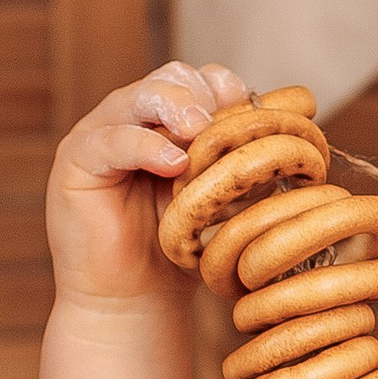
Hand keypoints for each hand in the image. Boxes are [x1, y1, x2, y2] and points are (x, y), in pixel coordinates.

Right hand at [46, 61, 246, 308]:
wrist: (135, 300)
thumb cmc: (180, 252)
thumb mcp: (221, 197)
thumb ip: (244, 155)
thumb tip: (303, 107)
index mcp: (167, 123)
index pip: (197, 80)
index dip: (223, 86)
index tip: (251, 106)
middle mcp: (132, 121)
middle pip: (168, 78)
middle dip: (201, 91)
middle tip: (222, 118)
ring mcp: (99, 135)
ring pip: (137, 97)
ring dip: (175, 107)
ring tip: (199, 129)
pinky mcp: (74, 161)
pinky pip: (110, 140)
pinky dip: (145, 146)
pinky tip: (174, 164)